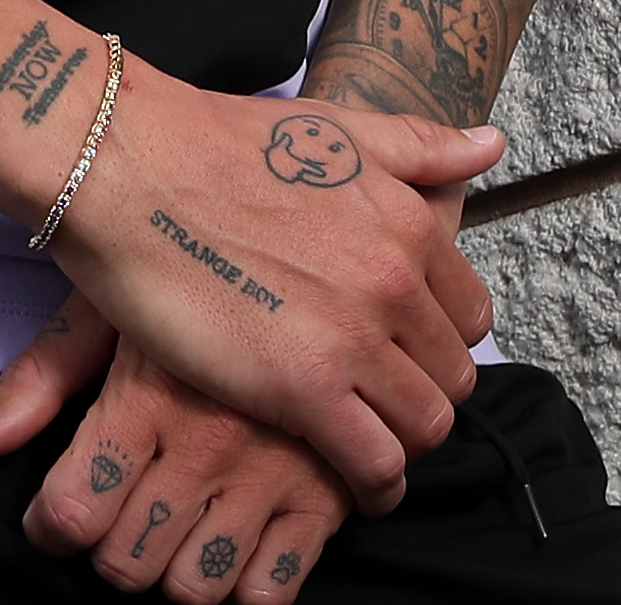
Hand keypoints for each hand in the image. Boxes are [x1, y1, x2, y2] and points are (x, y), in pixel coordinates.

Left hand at [0, 297, 354, 593]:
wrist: (316, 223)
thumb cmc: (197, 263)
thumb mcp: (115, 303)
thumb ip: (45, 374)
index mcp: (148, 395)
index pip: (72, 513)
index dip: (52, 528)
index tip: (56, 517)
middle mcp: (208, 442)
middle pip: (125, 563)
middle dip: (112, 551)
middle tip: (122, 518)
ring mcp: (272, 472)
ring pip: (194, 588)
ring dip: (174, 573)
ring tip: (176, 532)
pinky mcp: (328, 491)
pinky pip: (272, 590)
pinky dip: (245, 587)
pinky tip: (234, 546)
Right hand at [43, 79, 503, 505]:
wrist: (130, 167)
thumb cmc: (217, 146)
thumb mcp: (334, 131)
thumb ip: (419, 145)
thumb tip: (490, 145)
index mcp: (408, 223)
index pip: (468, 316)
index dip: (438, 344)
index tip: (403, 359)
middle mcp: (396, 281)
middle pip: (452, 378)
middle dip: (423, 398)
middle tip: (380, 409)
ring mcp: (354, 338)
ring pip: (426, 427)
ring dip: (404, 447)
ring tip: (368, 450)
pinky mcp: (305, 388)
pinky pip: (375, 464)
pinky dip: (375, 488)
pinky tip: (353, 489)